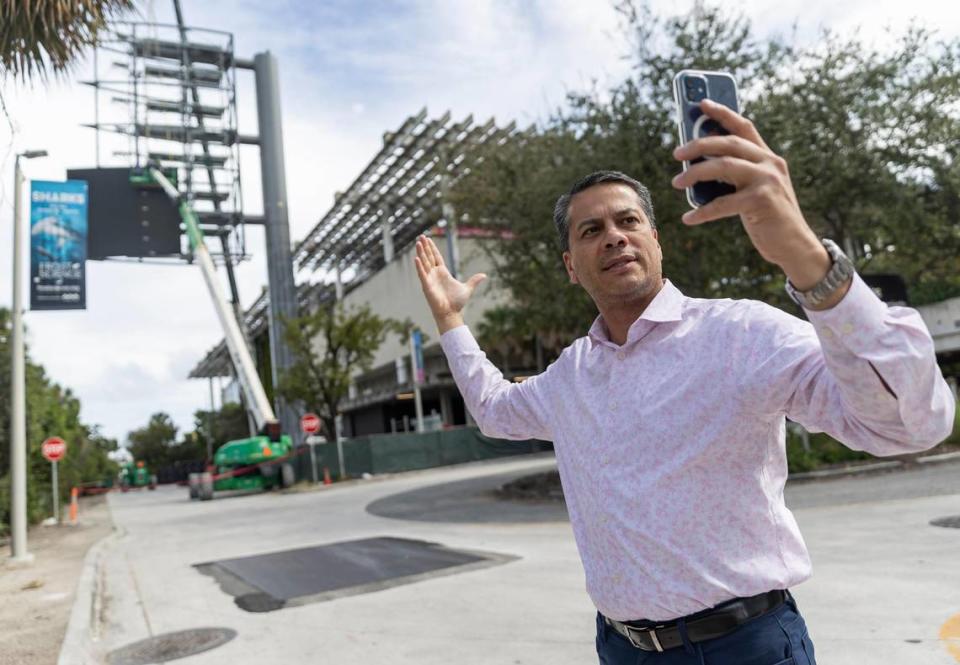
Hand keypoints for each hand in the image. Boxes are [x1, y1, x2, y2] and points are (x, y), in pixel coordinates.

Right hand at [414, 235, 486, 332]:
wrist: (451, 313)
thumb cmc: (457, 303)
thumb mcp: (467, 288)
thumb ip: (474, 280)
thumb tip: (484, 275)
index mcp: (443, 273)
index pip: (436, 257)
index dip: (432, 248)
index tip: (428, 239)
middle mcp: (435, 274)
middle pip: (429, 257)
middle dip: (425, 247)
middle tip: (421, 236)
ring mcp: (430, 279)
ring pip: (424, 263)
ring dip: (421, 253)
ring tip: (418, 242)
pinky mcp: (427, 286)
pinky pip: (422, 274)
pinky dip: (419, 266)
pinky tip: (417, 258)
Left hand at [671, 99, 828, 286]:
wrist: (795, 245)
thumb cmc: (768, 218)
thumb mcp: (754, 190)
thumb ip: (735, 176)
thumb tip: (697, 167)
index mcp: (768, 158)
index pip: (744, 127)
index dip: (722, 113)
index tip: (701, 104)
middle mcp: (770, 163)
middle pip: (728, 143)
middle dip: (699, 144)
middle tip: (676, 153)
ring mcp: (767, 180)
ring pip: (723, 166)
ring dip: (695, 173)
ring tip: (676, 182)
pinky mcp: (762, 201)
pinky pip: (723, 203)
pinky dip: (702, 211)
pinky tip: (688, 218)